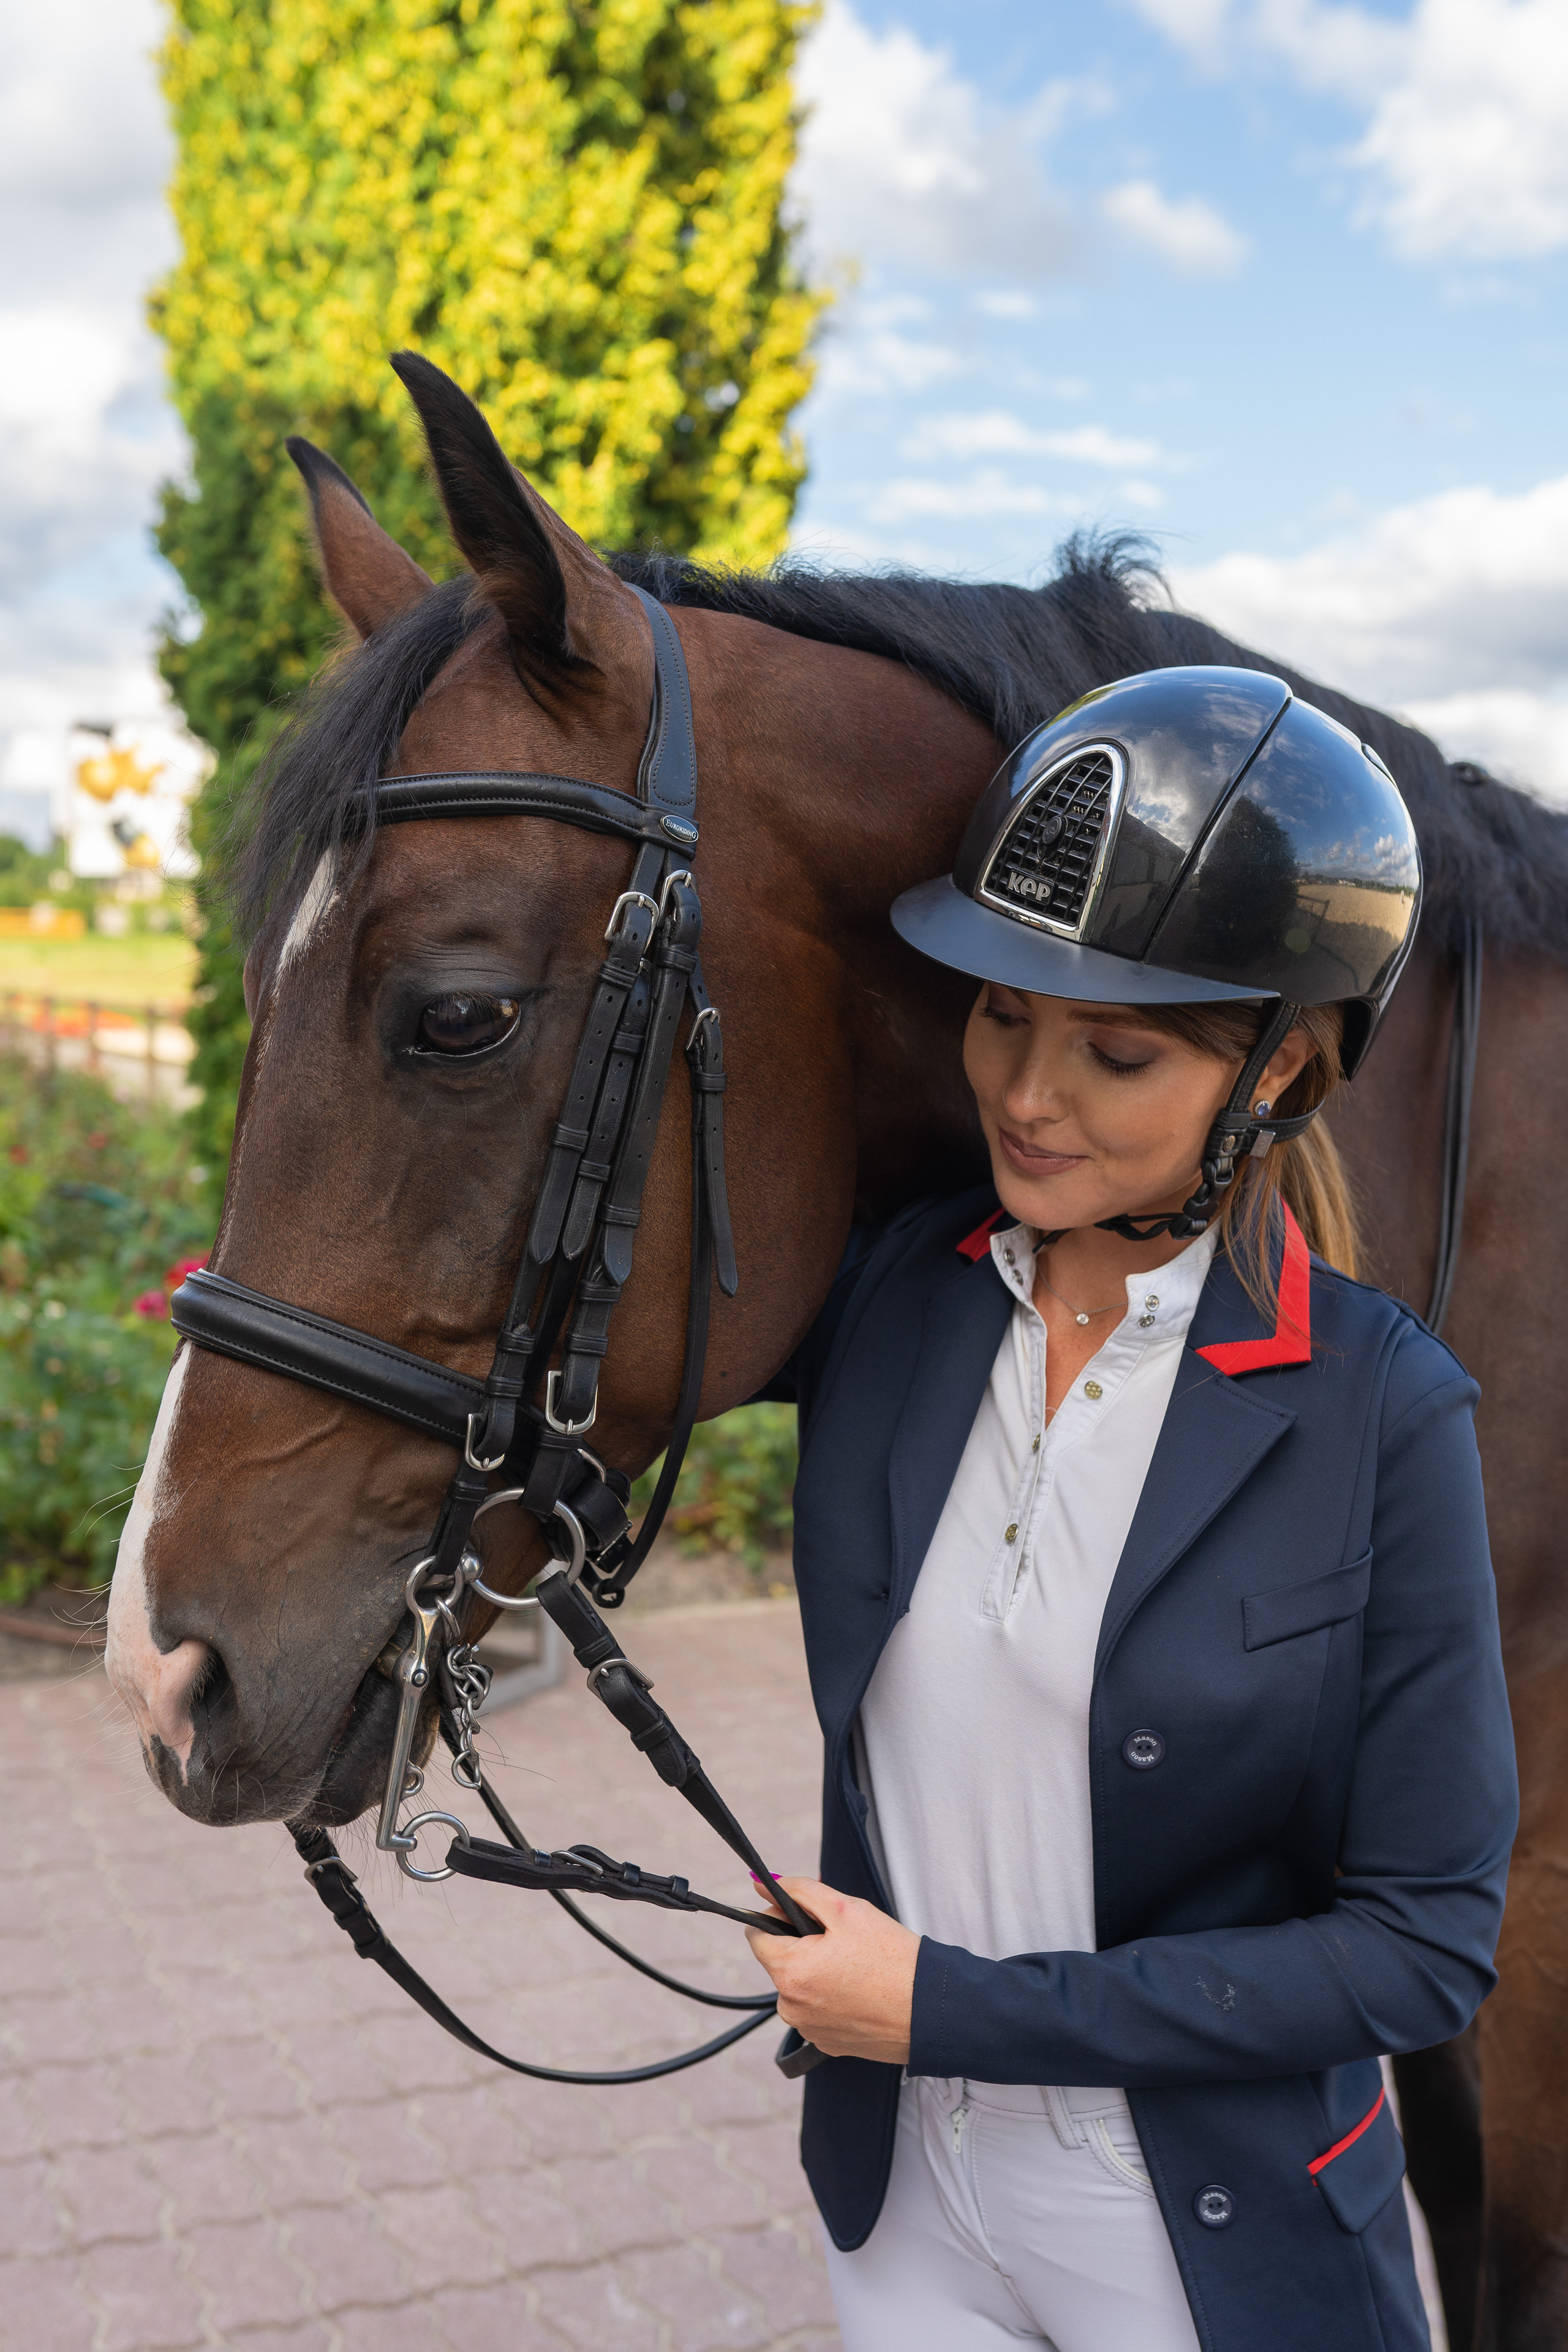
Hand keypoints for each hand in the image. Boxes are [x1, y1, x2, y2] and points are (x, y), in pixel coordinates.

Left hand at [744, 1876, 918, 2064]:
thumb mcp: (845, 1908)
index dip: (780, 1916)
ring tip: (857, 1966)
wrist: (931, 2011)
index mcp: (789, 1972)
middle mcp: (791, 2008)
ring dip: (818, 1971)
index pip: (757, 1934)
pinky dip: (832, 1996)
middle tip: (843, 1939)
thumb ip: (799, 1891)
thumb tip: (762, 1883)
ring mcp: (809, 2030)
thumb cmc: (892, 1960)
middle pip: (780, 1960)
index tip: (807, 1914)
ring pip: (799, 1986)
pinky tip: (861, 1990)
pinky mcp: (827, 2044)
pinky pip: (817, 2010)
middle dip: (803, 1944)